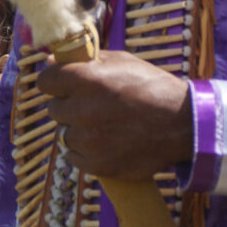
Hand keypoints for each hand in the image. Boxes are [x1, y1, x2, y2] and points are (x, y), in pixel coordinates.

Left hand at [31, 52, 191, 182]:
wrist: (182, 124)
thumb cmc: (152, 87)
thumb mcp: (122, 62)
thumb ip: (84, 62)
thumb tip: (50, 63)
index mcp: (85, 80)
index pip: (45, 81)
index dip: (55, 83)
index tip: (65, 86)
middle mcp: (82, 110)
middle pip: (54, 110)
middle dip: (70, 107)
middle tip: (93, 107)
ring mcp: (88, 140)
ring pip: (65, 134)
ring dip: (79, 130)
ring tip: (105, 126)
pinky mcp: (96, 165)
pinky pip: (74, 157)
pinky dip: (86, 152)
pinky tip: (106, 143)